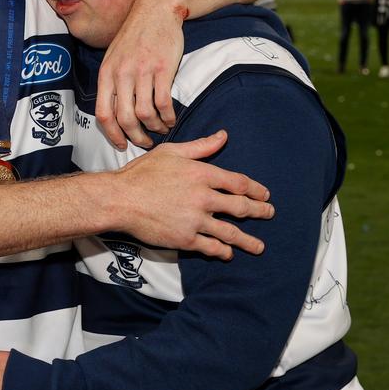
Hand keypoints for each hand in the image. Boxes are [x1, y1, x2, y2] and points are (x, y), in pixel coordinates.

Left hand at [96, 0, 183, 149]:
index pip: (103, 114)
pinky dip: (168, 116)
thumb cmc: (135, 35)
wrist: (155, 10)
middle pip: (125, 119)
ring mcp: (142, 72)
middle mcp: (121, 74)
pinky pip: (164, 102)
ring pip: (145, 113)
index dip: (112, 135)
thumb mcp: (114, 57)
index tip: (122, 144)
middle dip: (135, 137)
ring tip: (160, 129)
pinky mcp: (162, 69)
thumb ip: (112, 82)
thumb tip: (113, 110)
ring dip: (154, 128)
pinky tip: (171, 119)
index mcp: (106, 74)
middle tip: (145, 142)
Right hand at [114, 130, 273, 258]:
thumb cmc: (142, 173)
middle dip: (259, 212)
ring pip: (230, 233)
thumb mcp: (171, 152)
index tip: (265, 195)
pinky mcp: (185, 239)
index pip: (238, 182)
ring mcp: (195, 220)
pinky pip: (211, 247)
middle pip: (240, 207)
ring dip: (247, 240)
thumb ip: (201, 146)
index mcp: (201, 174)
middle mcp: (203, 197)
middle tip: (269, 214)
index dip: (256, 190)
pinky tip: (229, 253)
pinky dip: (223, 251)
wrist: (120, 199)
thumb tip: (223, 136)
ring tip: (259, 246)